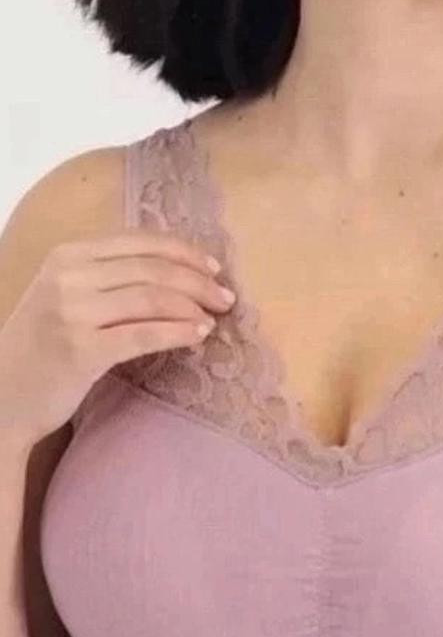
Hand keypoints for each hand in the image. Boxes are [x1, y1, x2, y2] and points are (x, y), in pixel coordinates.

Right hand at [0, 229, 232, 444]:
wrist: (2, 394)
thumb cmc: (42, 345)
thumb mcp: (65, 293)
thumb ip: (108, 276)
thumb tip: (176, 271)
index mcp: (68, 254)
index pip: (140, 242)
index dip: (184, 252)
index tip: (214, 269)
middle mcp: (69, 276)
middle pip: (153, 269)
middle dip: (198, 282)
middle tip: (226, 298)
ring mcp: (73, 313)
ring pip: (153, 298)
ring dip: (193, 307)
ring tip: (215, 319)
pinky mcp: (83, 351)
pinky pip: (144, 334)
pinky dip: (178, 332)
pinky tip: (199, 336)